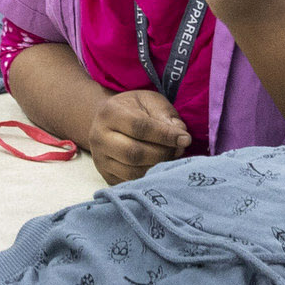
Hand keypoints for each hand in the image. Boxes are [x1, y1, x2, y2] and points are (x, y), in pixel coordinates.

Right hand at [73, 86, 191, 182]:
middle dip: (163, 153)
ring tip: (172, 158)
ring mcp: (100, 160)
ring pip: (133, 172)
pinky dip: (150, 178)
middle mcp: (99, 138)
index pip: (139, 127)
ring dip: (158, 168)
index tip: (185, 139)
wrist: (108, 122)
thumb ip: (165, 115)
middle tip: (179, 150)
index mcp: (109, 113)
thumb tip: (180, 133)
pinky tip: (161, 169)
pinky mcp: (106, 176)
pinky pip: (131, 183)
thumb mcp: (149, 102)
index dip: (165, 135)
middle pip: (134, 153)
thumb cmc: (134, 109)